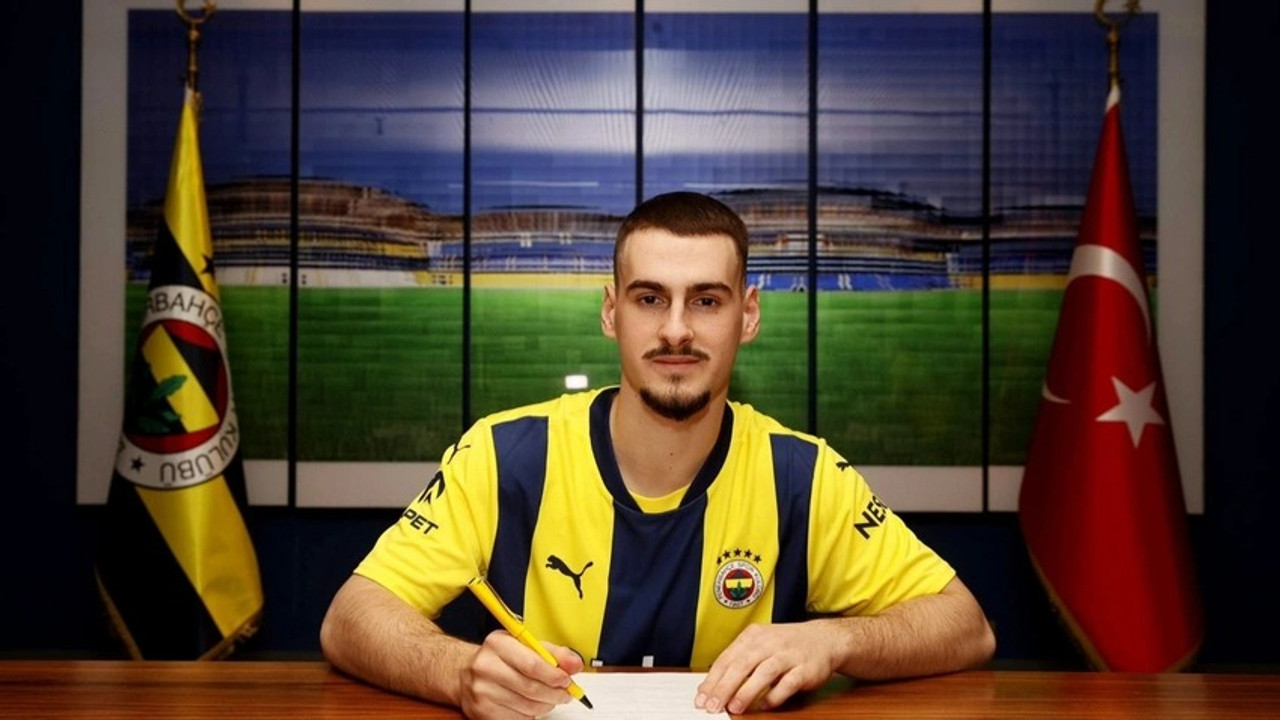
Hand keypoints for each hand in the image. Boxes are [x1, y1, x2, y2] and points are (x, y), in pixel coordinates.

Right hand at [458, 630, 584, 719]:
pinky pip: (517, 718)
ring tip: (550, 698)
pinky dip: (530, 714)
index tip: (567, 680)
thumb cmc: (499, 657)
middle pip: (531, 688)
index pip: (532, 664)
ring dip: (546, 705)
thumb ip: (553, 653)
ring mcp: (481, 691)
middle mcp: (486, 667)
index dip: (554, 675)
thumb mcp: (524, 645)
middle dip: (555, 693)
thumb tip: (575, 664)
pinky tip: (530, 705)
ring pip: (527, 706)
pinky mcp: (481, 711)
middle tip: (565, 693)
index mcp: (498, 644)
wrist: (464, 673)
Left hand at [695, 622, 840, 714]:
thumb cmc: (786, 645)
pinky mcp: (805, 668)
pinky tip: (765, 705)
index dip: (713, 680)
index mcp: (753, 636)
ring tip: (734, 708)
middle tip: (712, 706)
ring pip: (763, 672)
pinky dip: (775, 695)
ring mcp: (788, 654)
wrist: (824, 639)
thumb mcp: (760, 645)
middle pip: (742, 665)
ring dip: (747, 692)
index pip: (727, 659)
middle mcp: (769, 643)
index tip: (701, 698)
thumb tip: (712, 687)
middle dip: (724, 688)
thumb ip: (739, 662)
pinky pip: (788, 683)